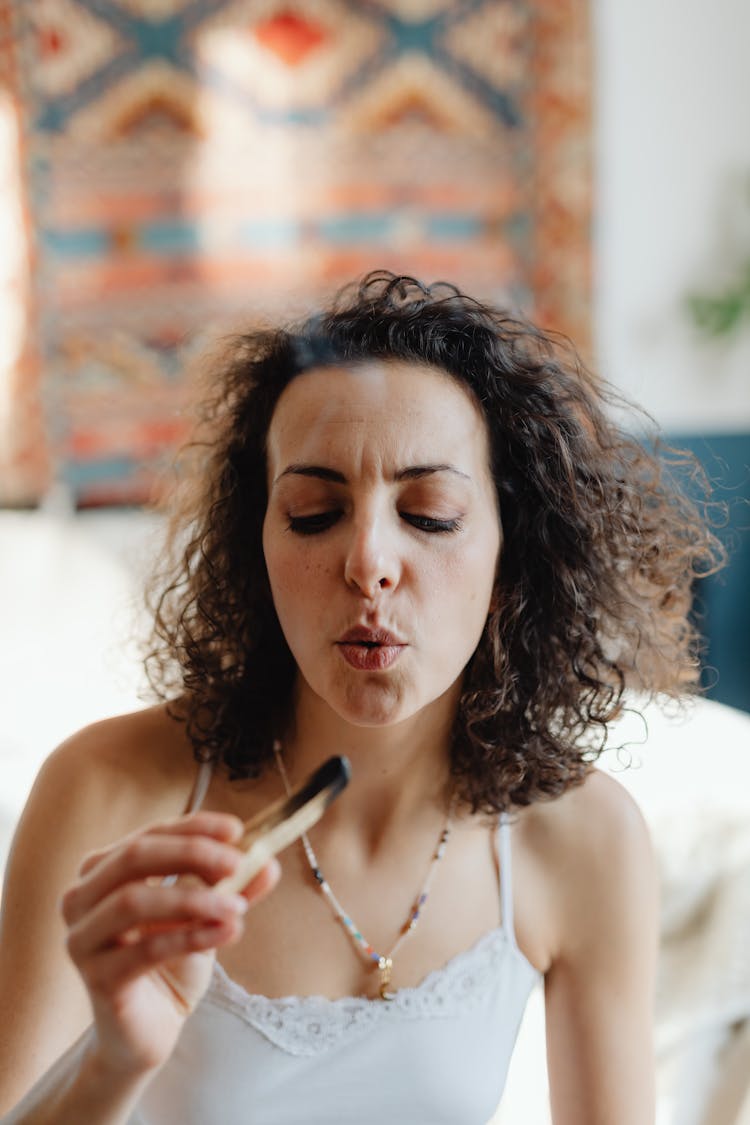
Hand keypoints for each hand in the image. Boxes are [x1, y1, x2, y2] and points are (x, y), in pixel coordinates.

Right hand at [60, 811, 278, 1078]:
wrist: (148, 1031)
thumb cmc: (170, 963)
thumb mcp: (205, 916)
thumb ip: (233, 889)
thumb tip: (268, 864)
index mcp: (102, 871)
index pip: (149, 835)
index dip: (193, 827)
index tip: (236, 829)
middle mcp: (81, 899)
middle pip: (134, 857)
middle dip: (191, 853)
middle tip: (238, 863)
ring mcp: (83, 940)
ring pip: (133, 900)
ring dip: (193, 898)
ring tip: (237, 907)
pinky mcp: (97, 979)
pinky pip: (146, 950)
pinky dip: (190, 937)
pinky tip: (226, 933)